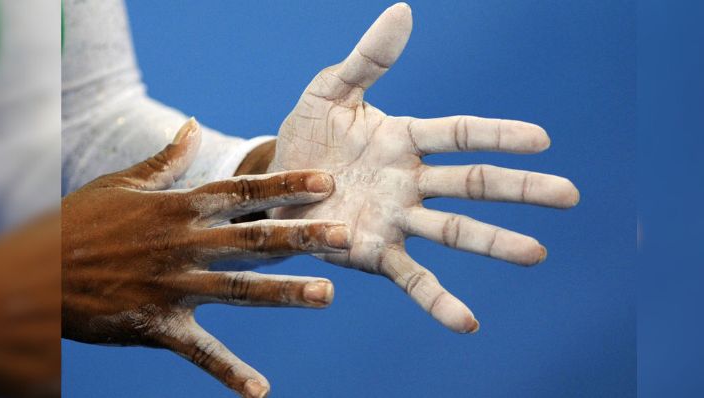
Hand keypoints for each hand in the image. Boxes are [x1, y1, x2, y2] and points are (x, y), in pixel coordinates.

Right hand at [62, 119, 350, 396]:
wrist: (33, 275)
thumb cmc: (81, 223)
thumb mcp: (124, 184)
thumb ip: (166, 160)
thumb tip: (193, 125)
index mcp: (178, 208)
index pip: (242, 192)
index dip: (286, 186)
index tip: (327, 182)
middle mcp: (183, 245)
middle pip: (252, 240)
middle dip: (301, 236)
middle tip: (346, 237)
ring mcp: (172, 286)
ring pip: (238, 290)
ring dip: (284, 294)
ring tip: (327, 295)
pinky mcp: (157, 325)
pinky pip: (199, 351)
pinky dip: (229, 372)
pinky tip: (260, 391)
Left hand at [270, 3, 578, 332]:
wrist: (272, 186)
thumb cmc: (306, 136)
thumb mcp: (330, 92)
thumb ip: (368, 59)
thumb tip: (404, 11)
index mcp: (403, 140)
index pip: (460, 135)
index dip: (498, 136)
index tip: (541, 140)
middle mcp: (409, 182)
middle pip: (471, 184)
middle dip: (518, 189)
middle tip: (568, 194)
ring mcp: (395, 220)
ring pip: (452, 230)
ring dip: (493, 242)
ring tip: (535, 253)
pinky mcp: (373, 253)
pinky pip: (411, 277)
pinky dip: (438, 300)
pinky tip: (467, 322)